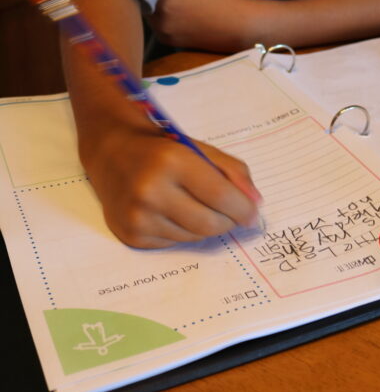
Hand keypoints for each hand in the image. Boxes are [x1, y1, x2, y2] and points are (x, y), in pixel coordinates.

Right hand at [83, 120, 259, 247]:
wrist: (112, 152)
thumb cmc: (162, 148)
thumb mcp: (200, 149)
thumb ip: (233, 172)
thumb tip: (255, 204)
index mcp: (172, 161)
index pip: (221, 196)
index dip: (243, 209)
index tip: (252, 213)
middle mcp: (151, 191)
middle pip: (210, 224)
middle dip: (228, 221)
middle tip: (231, 213)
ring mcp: (138, 216)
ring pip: (194, 237)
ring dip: (206, 226)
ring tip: (196, 205)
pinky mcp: (131, 234)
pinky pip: (174, 243)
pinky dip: (183, 231)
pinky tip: (173, 212)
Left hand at [148, 0, 252, 50]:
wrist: (241, 29)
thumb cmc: (223, 1)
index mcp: (165, 5)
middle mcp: (160, 23)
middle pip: (144, 3)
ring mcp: (165, 36)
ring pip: (150, 16)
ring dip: (156, 7)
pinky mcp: (172, 43)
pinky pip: (158, 27)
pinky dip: (162, 19)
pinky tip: (179, 12)